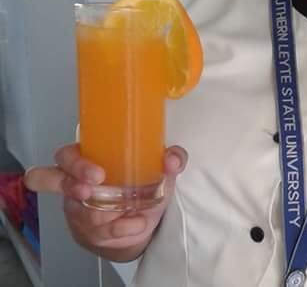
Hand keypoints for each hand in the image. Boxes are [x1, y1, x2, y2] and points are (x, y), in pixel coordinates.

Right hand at [24, 144, 187, 259]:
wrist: (141, 223)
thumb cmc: (144, 186)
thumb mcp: (160, 170)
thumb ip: (172, 158)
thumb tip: (172, 159)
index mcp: (89, 158)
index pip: (66, 155)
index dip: (74, 163)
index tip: (97, 173)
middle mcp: (75, 182)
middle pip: (50, 179)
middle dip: (73, 186)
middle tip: (91, 190)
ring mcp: (77, 208)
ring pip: (81, 212)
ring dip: (109, 215)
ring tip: (132, 214)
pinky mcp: (84, 231)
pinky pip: (97, 233)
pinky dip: (120, 231)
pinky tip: (135, 225)